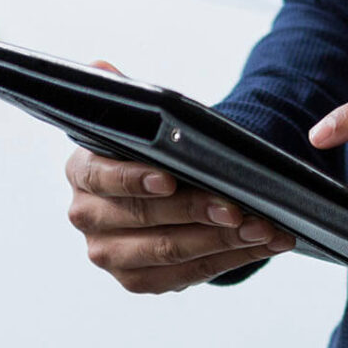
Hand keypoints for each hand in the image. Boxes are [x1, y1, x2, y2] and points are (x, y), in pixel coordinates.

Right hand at [64, 62, 294, 292]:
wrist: (166, 192)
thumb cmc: (154, 152)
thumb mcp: (141, 122)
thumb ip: (122, 96)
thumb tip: (99, 66)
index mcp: (80, 173)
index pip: (102, 177)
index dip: (134, 180)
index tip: (169, 179)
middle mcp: (87, 218)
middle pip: (145, 218)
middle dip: (198, 211)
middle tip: (241, 207)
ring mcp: (110, 255)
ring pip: (171, 251)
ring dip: (224, 240)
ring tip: (266, 227)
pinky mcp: (139, 281)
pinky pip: (190, 273)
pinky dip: (232, 258)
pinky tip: (264, 244)